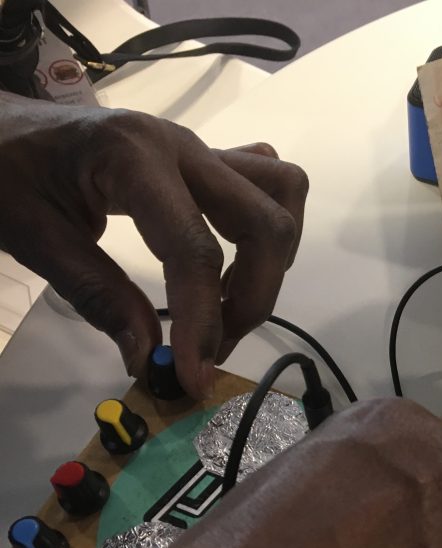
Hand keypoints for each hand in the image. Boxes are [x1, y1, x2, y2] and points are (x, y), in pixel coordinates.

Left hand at [0, 92, 307, 398]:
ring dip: (272, 257)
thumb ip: (97, 296)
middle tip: (216, 347)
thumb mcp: (34, 237)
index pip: (194, 248)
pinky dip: (268, 226)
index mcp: (133, 158)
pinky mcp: (207, 158)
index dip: (202, 320)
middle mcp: (182, 146)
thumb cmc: (6, 174)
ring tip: (229, 300)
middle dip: (255, 297)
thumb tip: (150, 358)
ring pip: (283, 191)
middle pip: (264, 222)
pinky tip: (234, 260)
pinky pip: (268, 181)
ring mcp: (201, 148)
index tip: (196, 376)